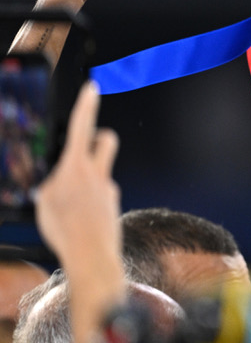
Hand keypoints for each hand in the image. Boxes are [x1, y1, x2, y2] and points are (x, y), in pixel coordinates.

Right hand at [33, 82, 119, 268]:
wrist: (91, 255)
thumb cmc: (64, 229)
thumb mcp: (45, 202)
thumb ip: (54, 183)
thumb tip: (60, 181)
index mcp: (76, 167)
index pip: (81, 127)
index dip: (86, 105)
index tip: (92, 87)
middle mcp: (98, 173)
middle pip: (106, 139)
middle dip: (98, 136)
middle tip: (85, 146)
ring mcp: (109, 188)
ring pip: (101, 170)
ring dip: (89, 176)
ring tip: (71, 201)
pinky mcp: (114, 203)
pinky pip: (100, 193)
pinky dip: (90, 200)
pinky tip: (79, 219)